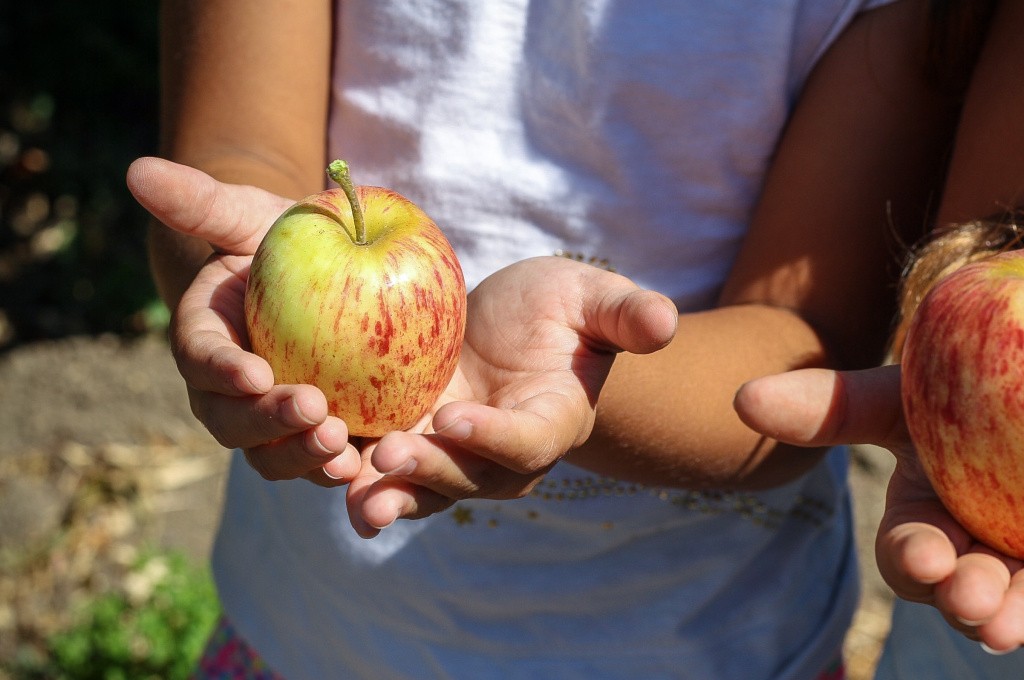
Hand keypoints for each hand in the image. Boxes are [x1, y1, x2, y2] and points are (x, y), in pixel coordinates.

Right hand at [127, 157, 361, 485]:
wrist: (327, 277)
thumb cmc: (283, 241)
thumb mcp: (251, 215)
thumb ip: (202, 201)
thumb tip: (138, 170)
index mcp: (205, 341)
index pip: (202, 359)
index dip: (222, 371)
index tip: (254, 373)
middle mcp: (230, 394)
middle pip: (234, 423)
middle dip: (269, 425)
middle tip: (315, 411)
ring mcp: (273, 424)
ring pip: (275, 457)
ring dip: (304, 458)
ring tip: (343, 450)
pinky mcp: (320, 438)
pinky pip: (323, 466)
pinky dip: (342, 475)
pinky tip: (373, 469)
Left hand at [347, 255, 678, 535]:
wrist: (514, 330)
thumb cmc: (562, 311)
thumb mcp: (593, 299)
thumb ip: (625, 314)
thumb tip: (664, 322)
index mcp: (551, 422)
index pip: (526, 441)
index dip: (494, 437)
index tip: (457, 417)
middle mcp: (502, 456)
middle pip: (467, 478)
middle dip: (429, 472)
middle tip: (389, 456)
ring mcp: (453, 456)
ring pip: (421, 488)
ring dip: (386, 493)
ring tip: (351, 493)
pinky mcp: (411, 443)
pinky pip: (383, 469)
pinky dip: (353, 472)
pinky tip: (318, 465)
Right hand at [735, 365, 1023, 679]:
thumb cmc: (974, 391)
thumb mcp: (904, 395)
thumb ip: (831, 405)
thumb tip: (741, 398)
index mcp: (929, 524)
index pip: (911, 554)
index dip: (914, 559)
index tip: (924, 555)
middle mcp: (981, 558)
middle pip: (967, 592)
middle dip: (967, 599)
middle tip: (973, 595)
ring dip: (1017, 623)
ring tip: (1015, 627)